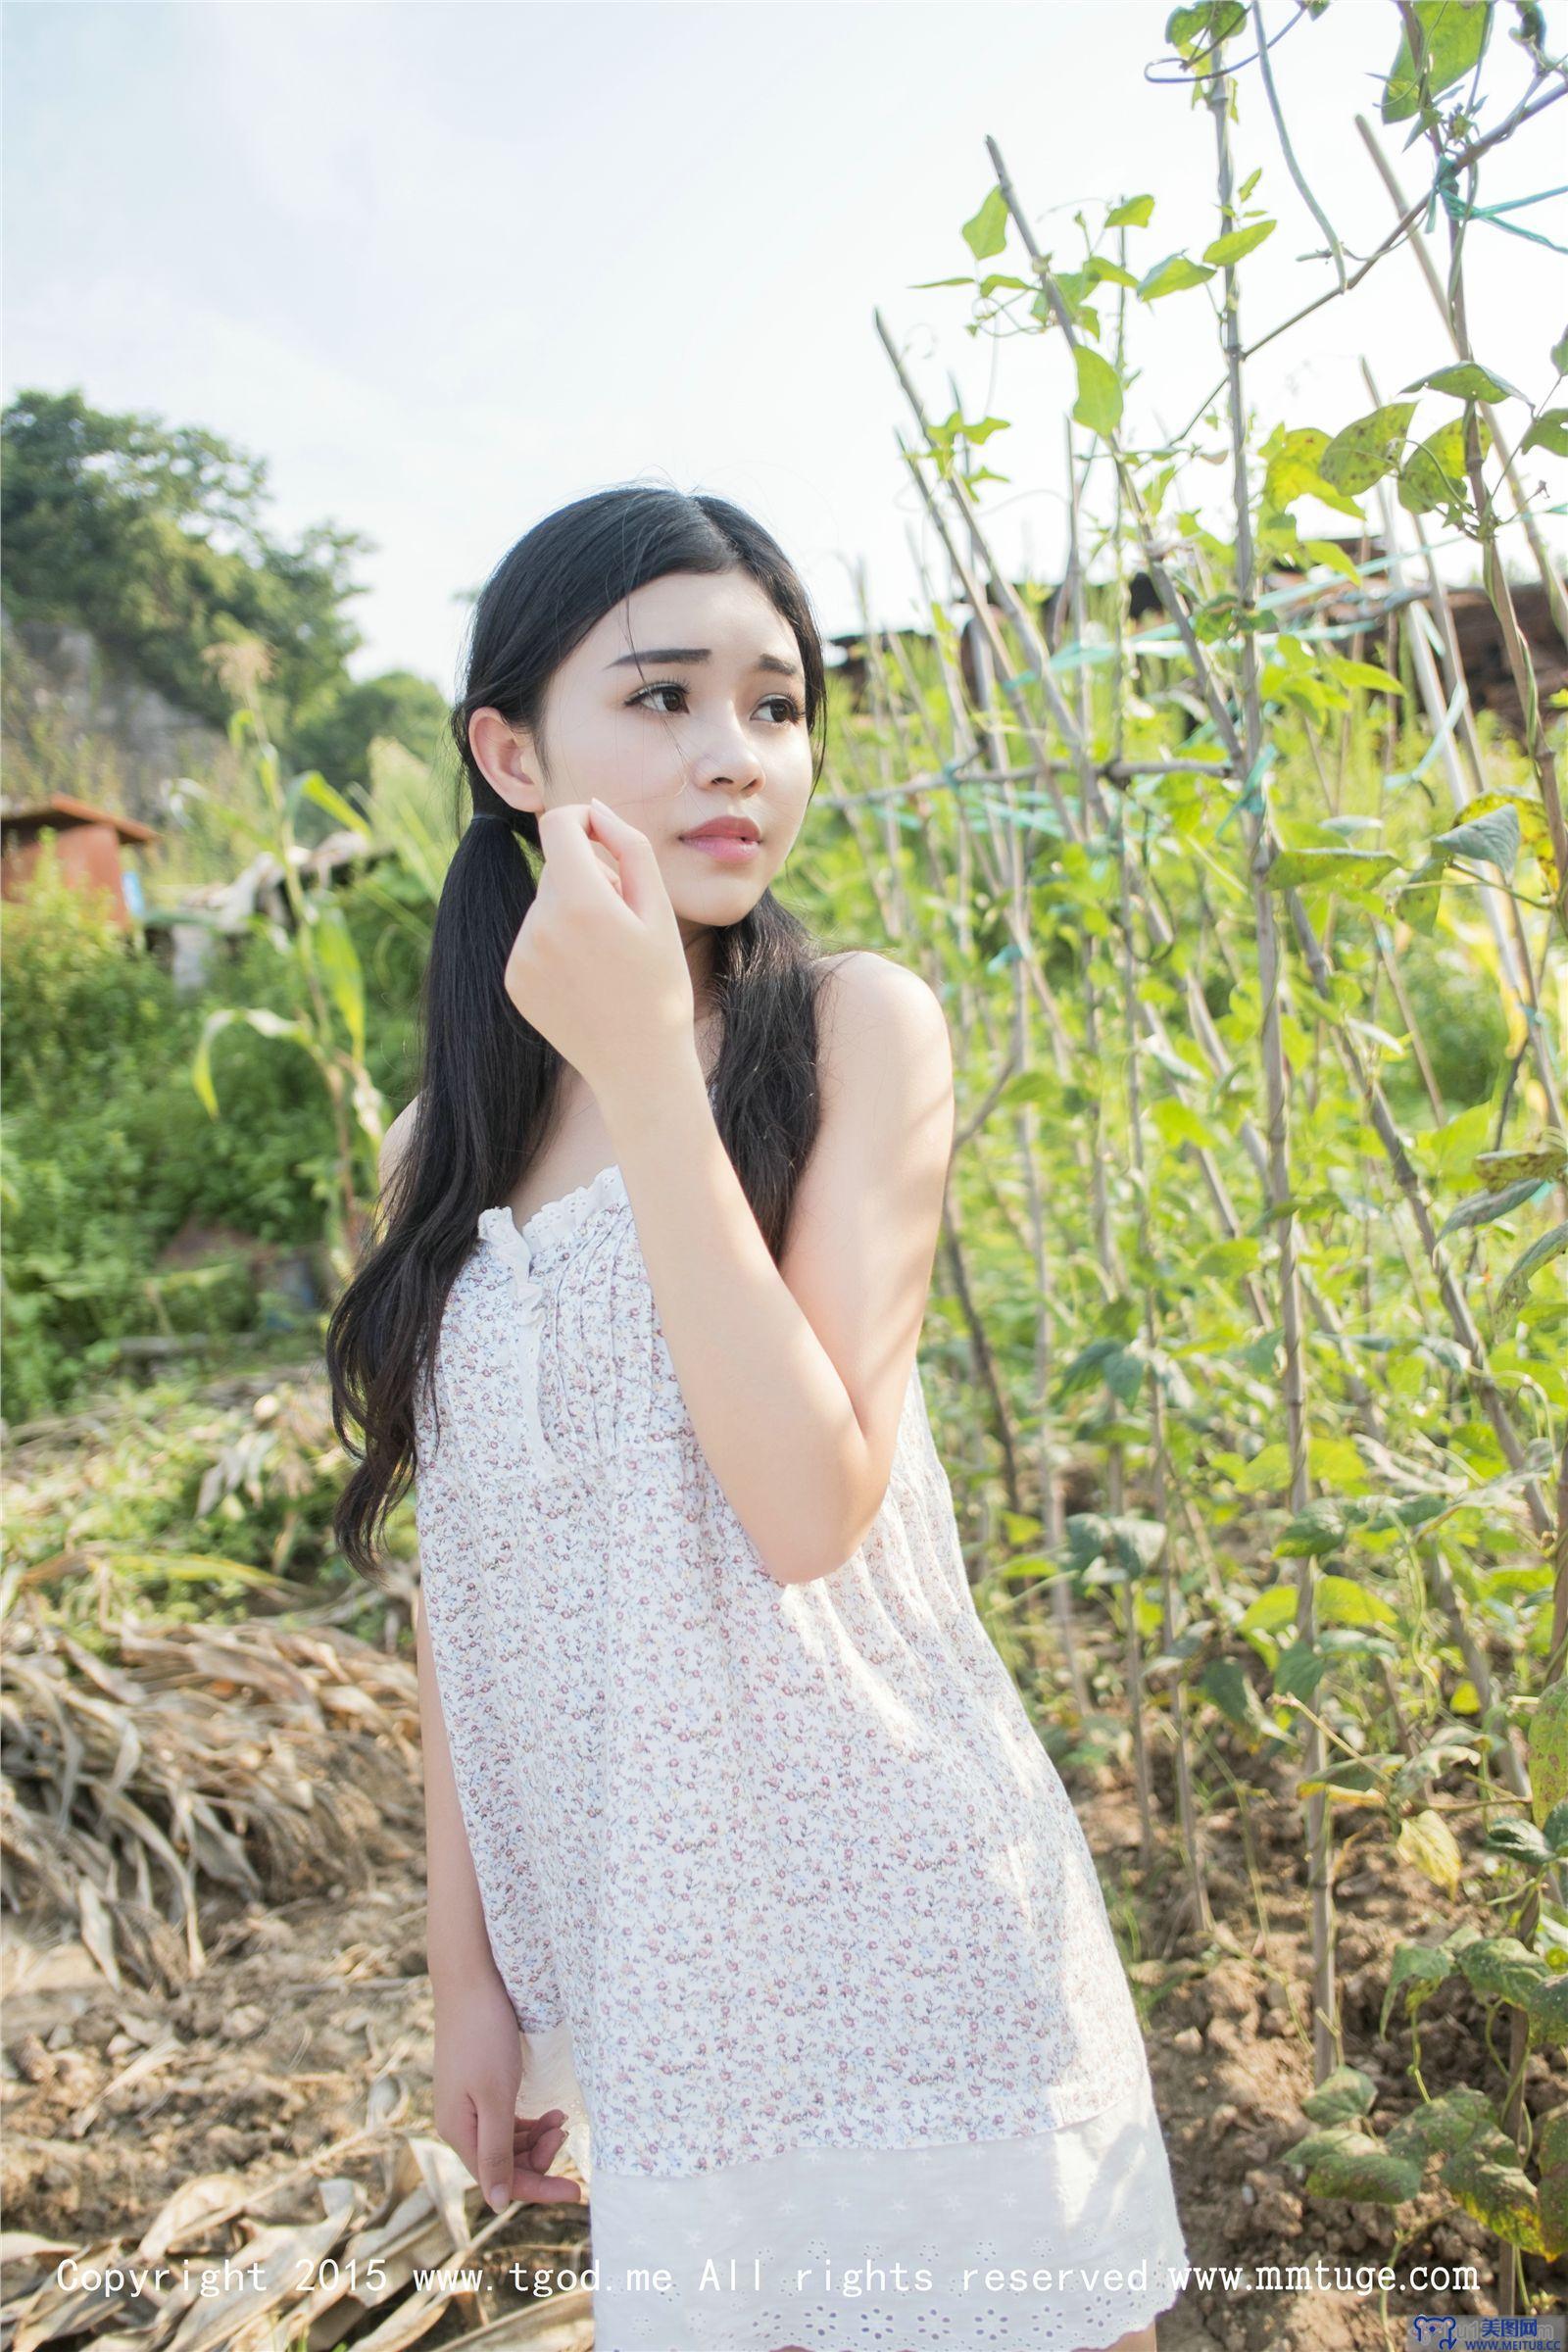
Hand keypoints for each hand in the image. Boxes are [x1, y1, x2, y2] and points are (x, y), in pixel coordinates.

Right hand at [432, 1969, 582, 2208]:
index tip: (578, 2192)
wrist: (470, 1980)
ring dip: (538, 2138)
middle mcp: (458, 2125)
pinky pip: (505, 2121)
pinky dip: (529, 2122)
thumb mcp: (496, 2097)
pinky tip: (550, 2112)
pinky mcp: (477, 2087)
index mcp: (458, 2132)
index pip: (501, 2181)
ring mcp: (467, 2105)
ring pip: (508, 2142)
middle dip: (540, 2156)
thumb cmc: (484, 2036)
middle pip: (504, 2164)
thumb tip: (499, 2204)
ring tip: (561, 2118)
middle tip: (565, 2128)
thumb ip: (497, 2151)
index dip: (540, 2188)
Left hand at [503, 796, 694, 1100]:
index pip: (559, 824)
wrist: (639, 1066)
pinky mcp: (513, 980)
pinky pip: (533, 937)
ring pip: (545, 903)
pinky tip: (586, 979)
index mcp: (580, 902)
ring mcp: (522, 955)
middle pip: (557, 867)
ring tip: (606, 958)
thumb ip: (628, 846)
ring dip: (572, 912)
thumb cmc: (661, 985)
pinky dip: (556, 944)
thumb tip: (594, 807)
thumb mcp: (659, 910)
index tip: (604, 836)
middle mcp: (540, 925)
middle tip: (625, 923)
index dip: (583, 820)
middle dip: (589, 877)